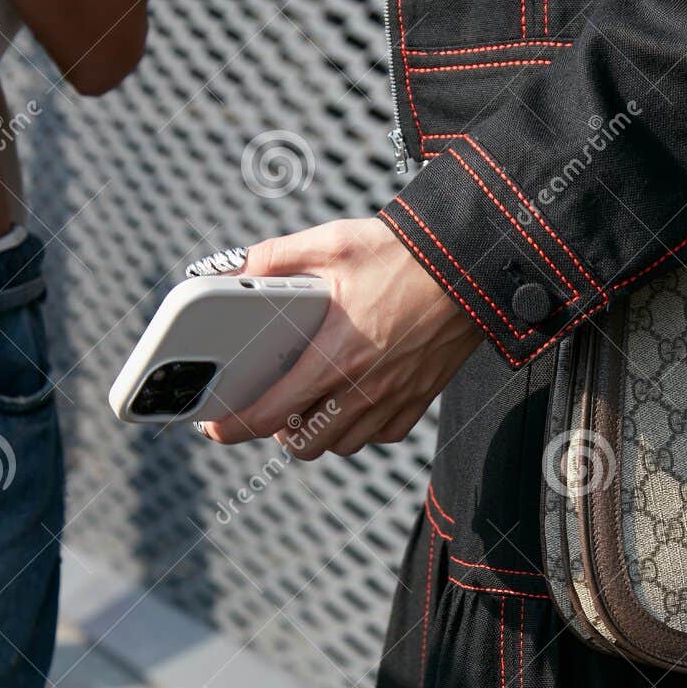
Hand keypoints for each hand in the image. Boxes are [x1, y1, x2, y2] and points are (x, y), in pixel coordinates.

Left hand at [202, 218, 482, 458]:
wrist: (472, 265)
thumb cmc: (406, 254)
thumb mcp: (333, 243)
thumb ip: (275, 257)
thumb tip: (234, 269)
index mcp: (335, 353)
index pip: (269, 414)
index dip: (232, 426)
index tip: (214, 424)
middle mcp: (365, 387)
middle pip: (303, 444)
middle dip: (275, 432)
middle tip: (269, 404)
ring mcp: (395, 397)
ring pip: (341, 444)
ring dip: (318, 431)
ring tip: (310, 401)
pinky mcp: (420, 397)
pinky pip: (381, 435)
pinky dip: (361, 427)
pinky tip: (354, 399)